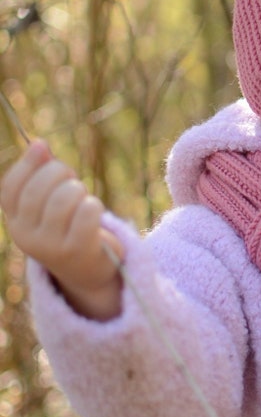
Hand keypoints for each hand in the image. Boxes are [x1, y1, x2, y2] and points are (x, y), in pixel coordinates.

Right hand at [1, 139, 123, 319]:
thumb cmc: (67, 227)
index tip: (43, 147)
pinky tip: (93, 212)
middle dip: (59, 172)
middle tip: (72, 179)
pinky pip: (87, 213)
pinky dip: (94, 206)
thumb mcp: (48, 204)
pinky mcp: (77, 251)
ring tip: (83, 198)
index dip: (27, 162)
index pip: (11, 187)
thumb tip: (37, 144)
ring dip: (79, 190)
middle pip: (39, 189)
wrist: (86, 272)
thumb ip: (40, 175)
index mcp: (15, 222)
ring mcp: (50, 246)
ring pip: (65, 197)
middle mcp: (26, 237)